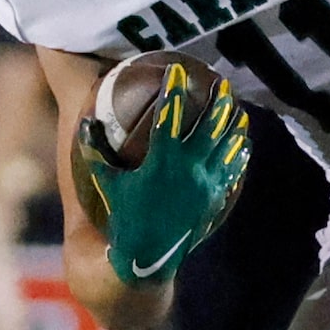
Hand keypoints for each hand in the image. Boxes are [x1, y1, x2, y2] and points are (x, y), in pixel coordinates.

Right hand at [88, 65, 252, 285]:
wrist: (148, 258)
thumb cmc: (121, 219)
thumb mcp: (106, 184)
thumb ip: (95, 152)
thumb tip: (85, 122)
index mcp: (162, 161)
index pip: (170, 116)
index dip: (174, 90)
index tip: (177, 70)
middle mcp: (189, 169)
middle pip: (211, 126)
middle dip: (218, 101)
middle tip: (223, 83)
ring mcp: (206, 185)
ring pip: (227, 147)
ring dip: (234, 125)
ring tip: (239, 109)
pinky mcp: (214, 199)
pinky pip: (231, 172)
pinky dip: (238, 155)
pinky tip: (243, 145)